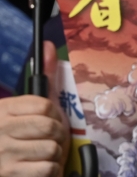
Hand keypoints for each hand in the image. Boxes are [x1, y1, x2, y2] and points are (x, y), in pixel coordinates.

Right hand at [0, 42, 69, 176]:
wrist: (3, 170)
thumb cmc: (17, 138)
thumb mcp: (27, 106)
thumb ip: (43, 77)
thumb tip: (48, 45)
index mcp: (2, 110)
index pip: (45, 106)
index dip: (55, 115)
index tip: (49, 120)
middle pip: (51, 127)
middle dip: (58, 136)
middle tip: (51, 140)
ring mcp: (3, 155)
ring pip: (52, 149)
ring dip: (54, 156)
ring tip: (43, 156)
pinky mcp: (10, 175)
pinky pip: (48, 169)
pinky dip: (51, 171)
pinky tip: (39, 170)